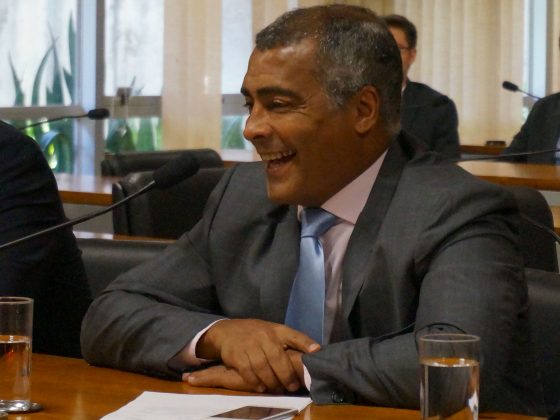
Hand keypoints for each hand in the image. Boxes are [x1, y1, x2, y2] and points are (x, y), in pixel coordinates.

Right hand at [196, 319, 318, 392]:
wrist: (227, 331)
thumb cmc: (256, 334)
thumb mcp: (274, 332)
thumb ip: (291, 341)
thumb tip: (315, 352)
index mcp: (276, 330)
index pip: (294, 335)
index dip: (305, 343)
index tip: (316, 351)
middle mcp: (264, 335)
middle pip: (278, 358)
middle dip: (287, 375)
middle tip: (292, 386)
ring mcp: (250, 344)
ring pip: (263, 367)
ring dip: (272, 381)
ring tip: (277, 388)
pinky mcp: (237, 354)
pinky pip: (248, 371)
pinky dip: (256, 382)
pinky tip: (261, 387)